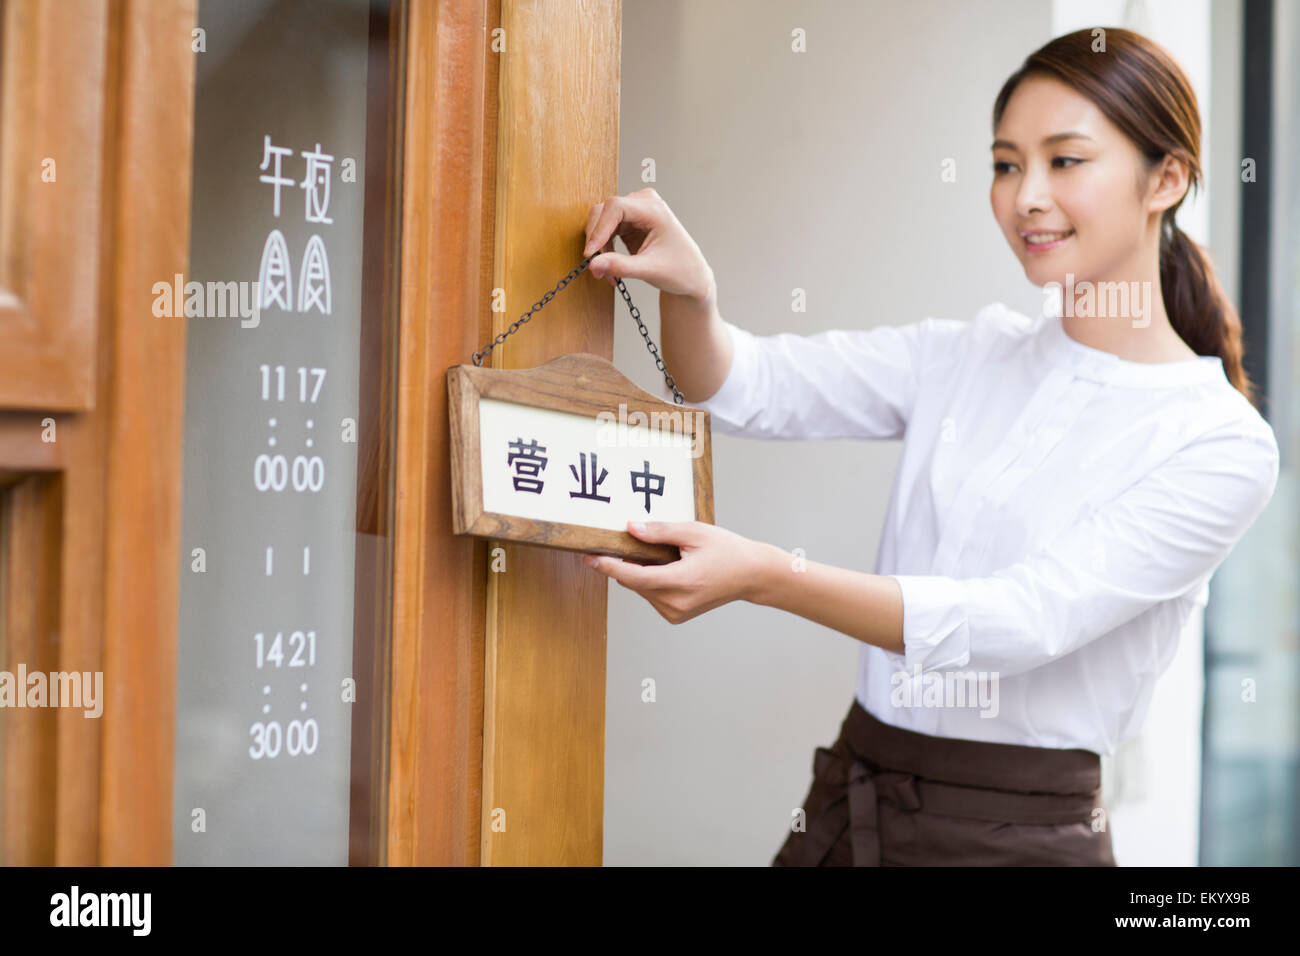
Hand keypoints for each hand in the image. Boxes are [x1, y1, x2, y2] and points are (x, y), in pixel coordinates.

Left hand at [581, 520, 772, 623]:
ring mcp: (675, 613)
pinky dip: (652, 581)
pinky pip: (652, 595)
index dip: (608, 566)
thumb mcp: (694, 532)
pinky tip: (671, 568)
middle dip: (628, 562)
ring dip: (642, 571)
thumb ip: (660, 531)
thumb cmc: (727, 551)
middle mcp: (675, 603)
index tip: (589, 557)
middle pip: (635, 581)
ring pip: (642, 589)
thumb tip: (631, 529)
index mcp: (681, 581)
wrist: (751, 575)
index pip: (634, 576)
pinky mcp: (676, 616)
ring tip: (667, 555)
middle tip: (634, 541)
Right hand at [583, 188, 715, 301]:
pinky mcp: (629, 222)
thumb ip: (621, 266)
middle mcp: (643, 203)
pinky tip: (611, 265)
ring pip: (601, 221)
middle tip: (597, 267)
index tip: (591, 253)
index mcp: (654, 209)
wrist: (691, 274)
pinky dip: (604, 248)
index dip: (599, 229)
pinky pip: (606, 229)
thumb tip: (593, 264)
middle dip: (596, 240)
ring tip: (607, 272)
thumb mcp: (650, 270)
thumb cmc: (680, 269)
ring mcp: (635, 211)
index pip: (615, 207)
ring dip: (599, 247)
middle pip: (604, 211)